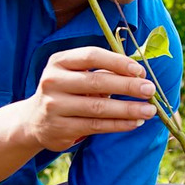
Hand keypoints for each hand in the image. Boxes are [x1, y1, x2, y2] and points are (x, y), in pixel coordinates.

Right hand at [24, 46, 156, 149]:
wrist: (34, 121)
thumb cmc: (66, 91)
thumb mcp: (75, 74)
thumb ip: (101, 70)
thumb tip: (139, 74)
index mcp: (59, 61)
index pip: (91, 56)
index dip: (117, 62)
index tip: (139, 70)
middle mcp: (53, 81)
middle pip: (96, 82)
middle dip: (128, 86)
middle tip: (150, 90)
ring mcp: (54, 106)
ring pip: (98, 107)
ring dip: (128, 109)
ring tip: (150, 110)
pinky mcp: (60, 128)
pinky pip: (96, 126)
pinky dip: (119, 124)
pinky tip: (136, 122)